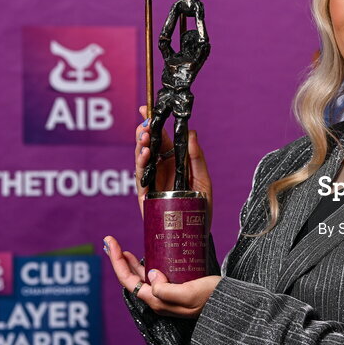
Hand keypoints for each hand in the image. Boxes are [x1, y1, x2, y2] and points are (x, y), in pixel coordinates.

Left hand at [103, 235, 220, 317]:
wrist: (228, 305)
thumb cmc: (211, 299)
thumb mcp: (189, 294)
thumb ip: (167, 290)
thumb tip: (151, 275)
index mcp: (157, 300)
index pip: (129, 281)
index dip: (117, 262)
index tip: (111, 243)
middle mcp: (158, 299)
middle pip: (131, 279)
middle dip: (119, 261)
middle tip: (112, 242)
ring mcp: (166, 295)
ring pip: (142, 278)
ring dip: (130, 264)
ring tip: (124, 250)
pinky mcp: (176, 289)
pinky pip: (154, 278)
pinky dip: (146, 266)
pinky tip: (149, 258)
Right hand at [135, 106, 213, 224]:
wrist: (196, 236)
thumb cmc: (200, 209)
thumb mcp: (204, 181)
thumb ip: (196, 158)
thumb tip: (191, 133)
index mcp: (173, 163)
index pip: (160, 138)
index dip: (153, 123)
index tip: (146, 108)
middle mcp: (160, 170)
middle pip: (147, 146)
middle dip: (144, 133)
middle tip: (145, 123)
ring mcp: (151, 183)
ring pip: (141, 159)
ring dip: (141, 146)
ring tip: (145, 138)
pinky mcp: (145, 197)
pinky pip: (139, 178)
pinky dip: (141, 164)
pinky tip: (145, 154)